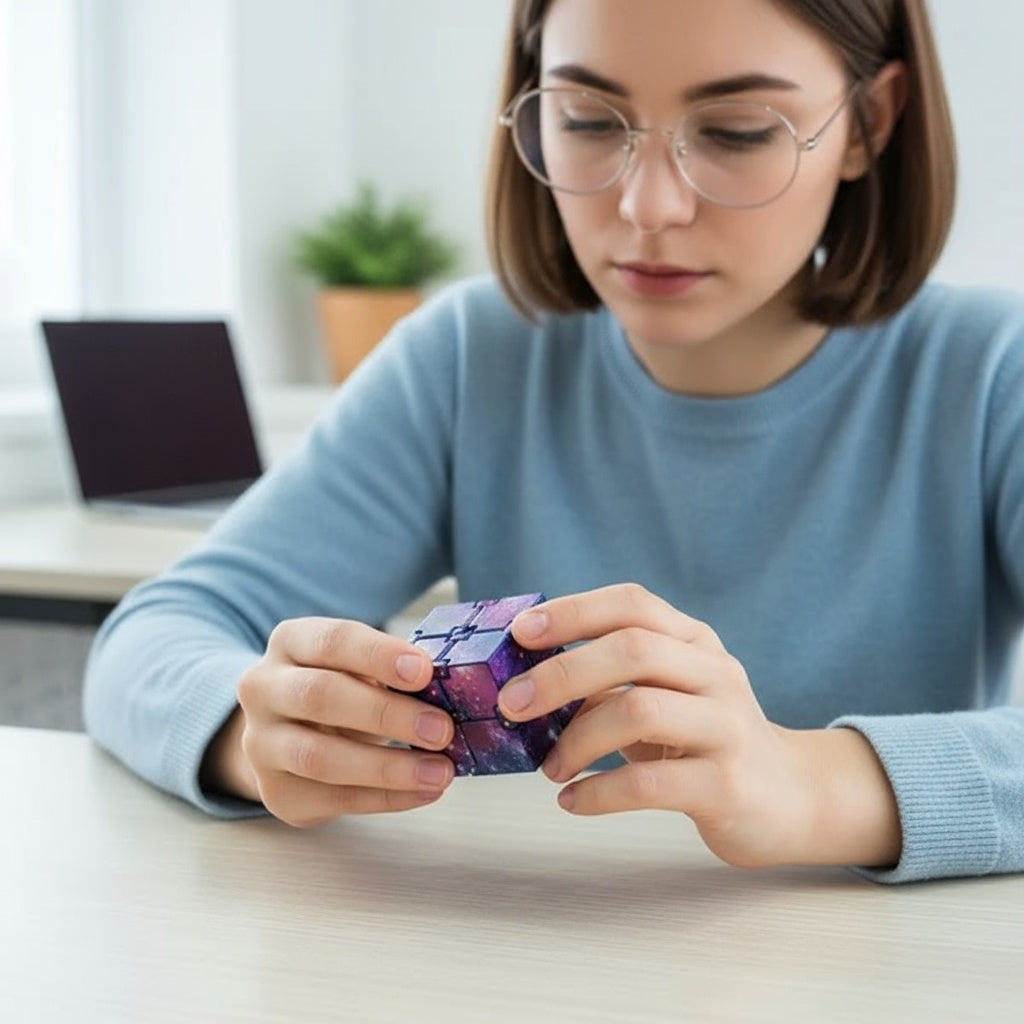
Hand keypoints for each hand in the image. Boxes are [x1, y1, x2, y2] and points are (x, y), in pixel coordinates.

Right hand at [204, 617, 455, 825]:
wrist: (286, 733)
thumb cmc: (338, 687)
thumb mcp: (355, 664)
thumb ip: (390, 669)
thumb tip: (451, 685)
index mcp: (290, 642)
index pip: (332, 641)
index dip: (378, 655)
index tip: (425, 671)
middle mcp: (264, 688)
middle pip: (320, 696)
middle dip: (387, 714)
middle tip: (441, 729)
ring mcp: (262, 744)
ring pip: (320, 757)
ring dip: (388, 767)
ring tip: (439, 771)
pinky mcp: (278, 792)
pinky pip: (336, 797)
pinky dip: (387, 797)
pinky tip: (425, 790)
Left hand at [499, 584, 900, 868]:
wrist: (788, 798)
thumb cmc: (702, 738)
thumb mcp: (665, 693)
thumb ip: (610, 678)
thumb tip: (526, 679)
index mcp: (694, 641)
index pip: (633, 604)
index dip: (573, 610)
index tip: (520, 632)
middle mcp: (715, 673)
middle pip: (632, 649)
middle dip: (561, 673)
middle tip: (513, 704)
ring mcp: (726, 727)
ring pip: (639, 710)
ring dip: (577, 738)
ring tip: (549, 766)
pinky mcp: (727, 785)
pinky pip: (651, 783)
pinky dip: (598, 792)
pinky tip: (571, 800)